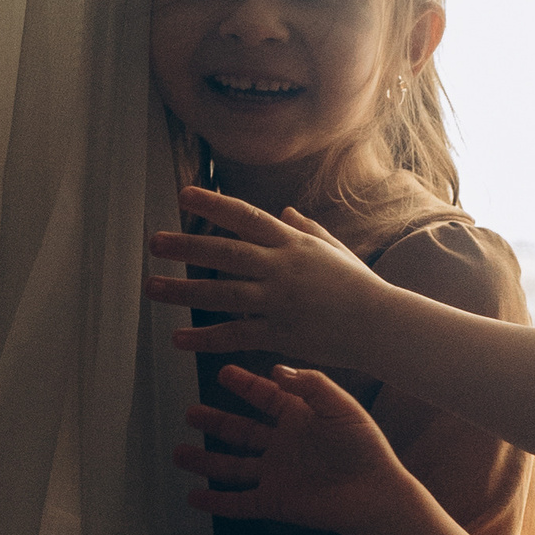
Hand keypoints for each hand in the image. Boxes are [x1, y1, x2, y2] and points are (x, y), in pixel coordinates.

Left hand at [146, 187, 390, 365]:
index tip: (184, 195)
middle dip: (186, 247)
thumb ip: (307, 230)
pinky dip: (205, 337)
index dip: (214, 205)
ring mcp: (281, 301)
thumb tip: (284, 211)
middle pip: (226, 254)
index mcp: (295, 245)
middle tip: (154, 242)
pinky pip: (236, 334)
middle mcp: (284, 269)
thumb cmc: (361, 286)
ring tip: (151, 287)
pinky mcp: (282, 333)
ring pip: (222, 294)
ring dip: (182, 291)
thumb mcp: (335, 251)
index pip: (248, 218)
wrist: (384, 325)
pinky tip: (178, 339)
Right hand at [175, 363, 409, 534]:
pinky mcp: (276, 502)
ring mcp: (279, 475)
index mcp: (301, 419)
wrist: (375, 495)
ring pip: (233, 467)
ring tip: (178, 453)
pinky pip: (239, 503)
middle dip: (216, 422)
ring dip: (205, 461)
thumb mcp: (341, 407)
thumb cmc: (365, 449)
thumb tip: (276, 370)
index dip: (246, 385)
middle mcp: (286, 446)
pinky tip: (193, 498)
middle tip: (190, 412)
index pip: (267, 397)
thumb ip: (311, 385)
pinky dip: (216, 502)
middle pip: (242, 432)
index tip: (223, 372)